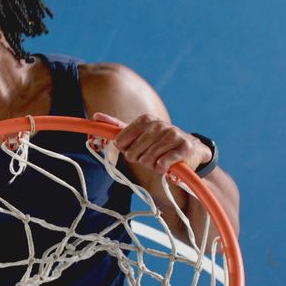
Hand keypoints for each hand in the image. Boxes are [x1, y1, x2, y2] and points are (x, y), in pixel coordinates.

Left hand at [93, 112, 212, 174]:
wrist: (190, 149)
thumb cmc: (158, 143)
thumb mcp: (138, 133)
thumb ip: (118, 126)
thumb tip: (96, 115)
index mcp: (145, 120)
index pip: (120, 141)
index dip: (127, 150)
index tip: (136, 149)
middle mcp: (159, 125)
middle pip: (133, 154)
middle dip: (140, 160)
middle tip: (150, 156)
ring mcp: (173, 135)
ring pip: (148, 161)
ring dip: (152, 166)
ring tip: (160, 160)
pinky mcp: (184, 148)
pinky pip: (162, 165)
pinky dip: (162, 169)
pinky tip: (167, 165)